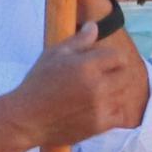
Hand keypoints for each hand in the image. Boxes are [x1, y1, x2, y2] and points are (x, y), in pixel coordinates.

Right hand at [9, 23, 147, 148]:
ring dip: (114, 92)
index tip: (103, 62)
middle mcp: (98, 86)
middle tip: (101, 77)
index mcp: (87, 65)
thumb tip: (94, 26)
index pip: (119, 57)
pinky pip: (120, 115)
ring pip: (123, 95)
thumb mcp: (54, 55)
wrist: (26, 119)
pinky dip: (113, 111)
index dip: (112, 58)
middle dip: (115, 73)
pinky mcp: (100, 125)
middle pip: (125, 75)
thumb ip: (78, 41)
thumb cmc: (37, 83)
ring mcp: (100, 107)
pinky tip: (98, 108)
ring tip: (97, 93)